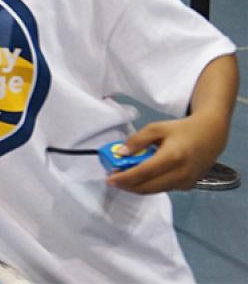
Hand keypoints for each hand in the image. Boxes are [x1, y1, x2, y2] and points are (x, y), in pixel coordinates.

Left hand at [107, 112, 229, 193]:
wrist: (210, 136)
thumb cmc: (181, 130)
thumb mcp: (156, 128)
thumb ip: (137, 140)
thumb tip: (121, 153)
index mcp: (172, 157)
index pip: (143, 173)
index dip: (124, 178)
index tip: (109, 178)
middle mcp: (180, 173)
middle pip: (147, 187)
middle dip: (127, 185)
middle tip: (113, 179)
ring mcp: (185, 182)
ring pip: (154, 190)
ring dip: (137, 186)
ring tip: (124, 177)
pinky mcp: (187, 186)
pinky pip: (163, 188)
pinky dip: (150, 185)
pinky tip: (141, 176)